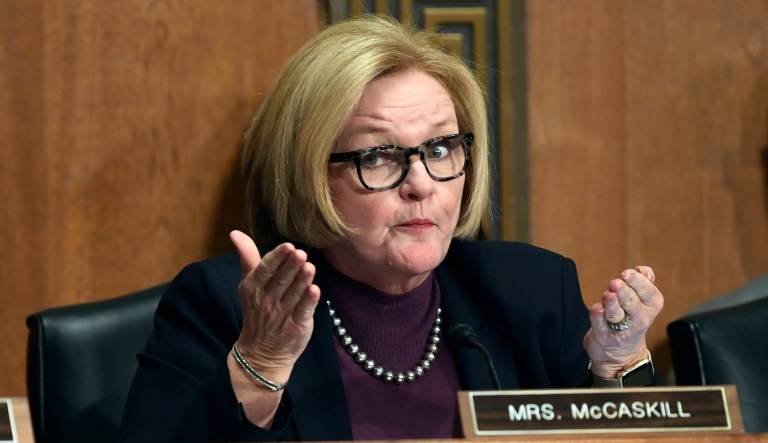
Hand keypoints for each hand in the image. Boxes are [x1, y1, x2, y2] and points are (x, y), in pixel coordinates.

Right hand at [229, 230, 320, 382]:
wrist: (261, 352)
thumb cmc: (257, 309)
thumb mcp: (248, 283)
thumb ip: (248, 257)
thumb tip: (235, 232)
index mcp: (254, 287)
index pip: (265, 270)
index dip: (277, 258)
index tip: (288, 246)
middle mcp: (267, 300)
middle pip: (281, 281)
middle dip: (291, 266)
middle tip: (301, 253)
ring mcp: (282, 315)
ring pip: (293, 294)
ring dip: (301, 280)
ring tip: (309, 266)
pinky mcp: (296, 326)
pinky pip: (303, 312)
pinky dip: (309, 301)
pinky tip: (315, 290)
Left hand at [583, 266, 663, 378]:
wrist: (621, 356)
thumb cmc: (630, 320)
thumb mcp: (642, 304)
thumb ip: (643, 286)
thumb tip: (645, 270)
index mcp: (650, 307)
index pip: (648, 292)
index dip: (638, 281)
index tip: (627, 273)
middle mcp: (638, 319)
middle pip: (632, 302)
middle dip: (623, 291)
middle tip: (615, 283)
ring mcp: (620, 329)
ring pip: (616, 314)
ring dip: (611, 304)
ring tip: (608, 295)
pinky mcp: (602, 336)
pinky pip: (599, 324)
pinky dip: (597, 316)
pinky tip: (596, 308)